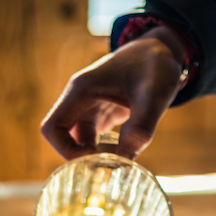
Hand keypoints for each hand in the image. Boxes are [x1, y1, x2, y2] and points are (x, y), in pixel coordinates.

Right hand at [41, 27, 185, 159]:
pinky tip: (123, 154)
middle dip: (79, 156)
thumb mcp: (154, 95)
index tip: (92, 157)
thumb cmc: (156, 65)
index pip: (52, 128)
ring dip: (92, 154)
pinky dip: (103, 149)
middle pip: (61, 136)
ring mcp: (89, 105)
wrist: (163, 48)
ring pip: (78, 139)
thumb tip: (126, 158)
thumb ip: (142, 126)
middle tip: (107, 167)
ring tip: (118, 163)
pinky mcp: (102, 111)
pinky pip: (93, 137)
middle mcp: (79, 98)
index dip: (64, 149)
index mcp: (81, 90)